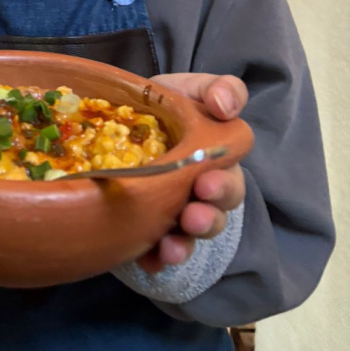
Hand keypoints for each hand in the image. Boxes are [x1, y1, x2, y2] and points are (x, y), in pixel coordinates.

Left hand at [136, 73, 247, 273]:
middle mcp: (202, 190)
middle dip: (208, 217)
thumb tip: (226, 105)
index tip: (205, 183)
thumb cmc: (162, 106)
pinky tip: (148, 261)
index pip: (231, 175)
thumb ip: (217, 89)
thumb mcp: (187, 89)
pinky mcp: (151, 228)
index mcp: (215, 159)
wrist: (118, 119)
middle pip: (216, 212)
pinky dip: (154, 258)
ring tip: (171, 247)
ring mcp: (177, 211)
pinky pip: (157, 250)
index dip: (223, 183)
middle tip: (191, 216)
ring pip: (191, 236)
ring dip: (185, 243)